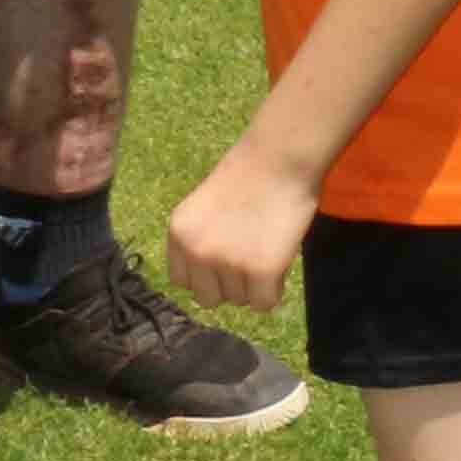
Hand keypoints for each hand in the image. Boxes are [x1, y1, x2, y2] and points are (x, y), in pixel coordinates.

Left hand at [163, 142, 317, 311]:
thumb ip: (200, 240)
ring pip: (240, 301)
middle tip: (250, 256)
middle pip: (208, 298)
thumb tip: (211, 278)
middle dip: (228, 284)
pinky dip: (274, 289)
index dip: (206, 273)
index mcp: (179, 233)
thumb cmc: (250, 174)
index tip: (225, 258)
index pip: (182, 281)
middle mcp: (197, 251)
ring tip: (267, 248)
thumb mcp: (204, 207)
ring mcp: (228, 263)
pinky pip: (264, 303)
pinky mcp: (261, 271)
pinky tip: (279, 262)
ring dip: (254, 284)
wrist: (281, 158)